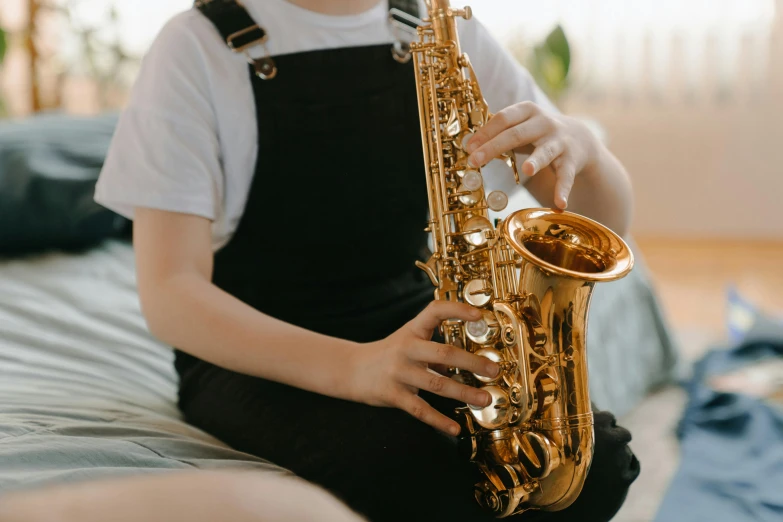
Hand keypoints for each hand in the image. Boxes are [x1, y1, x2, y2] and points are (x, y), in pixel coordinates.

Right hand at [348, 301, 500, 435]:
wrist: (351, 370)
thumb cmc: (388, 355)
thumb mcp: (408, 342)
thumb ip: (435, 350)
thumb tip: (470, 363)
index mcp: (412, 331)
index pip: (435, 312)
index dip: (457, 310)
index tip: (479, 315)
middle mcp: (406, 348)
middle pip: (444, 354)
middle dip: (472, 363)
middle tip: (494, 370)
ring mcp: (398, 372)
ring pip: (437, 384)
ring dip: (464, 393)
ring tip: (484, 399)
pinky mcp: (392, 394)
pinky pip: (420, 410)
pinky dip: (439, 420)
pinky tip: (455, 428)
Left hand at [465, 101, 599, 209]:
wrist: (580, 138)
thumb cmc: (538, 133)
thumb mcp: (520, 127)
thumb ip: (499, 134)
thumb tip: (469, 145)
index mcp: (528, 111)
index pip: (503, 119)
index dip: (485, 133)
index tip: (469, 147)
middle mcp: (544, 123)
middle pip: (516, 134)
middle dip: (494, 147)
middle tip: (475, 161)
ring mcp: (559, 142)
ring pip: (545, 152)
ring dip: (536, 161)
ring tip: (527, 170)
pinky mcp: (571, 160)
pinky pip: (565, 177)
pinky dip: (562, 190)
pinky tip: (560, 204)